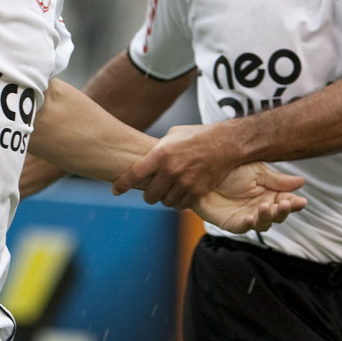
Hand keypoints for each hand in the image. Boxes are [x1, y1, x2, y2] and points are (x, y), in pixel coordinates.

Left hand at [112, 123, 236, 207]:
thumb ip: (158, 149)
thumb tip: (145, 158)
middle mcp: (171, 170)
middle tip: (149, 192)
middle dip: (148, 195)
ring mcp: (185, 182)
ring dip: (163, 199)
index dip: (121, 185)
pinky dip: (178, 203)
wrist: (226, 143)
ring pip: (165, 202)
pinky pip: (181, 205)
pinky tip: (179, 195)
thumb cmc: (197, 136)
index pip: (134, 174)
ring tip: (166, 192)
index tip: (115, 191)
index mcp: (161, 154)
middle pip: (149, 195)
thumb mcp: (172, 135)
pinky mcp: (198, 191)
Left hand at [188, 162, 305, 233]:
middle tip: (284, 204)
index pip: (286, 201)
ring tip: (265, 206)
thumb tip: (302, 182)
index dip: (294, 203)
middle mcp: (260, 206)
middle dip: (283, 211)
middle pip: (277, 215)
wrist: (202, 170)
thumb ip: (277, 180)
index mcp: (268, 192)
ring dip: (267, 217)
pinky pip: (243, 228)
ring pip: (263, 224)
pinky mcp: (231, 222)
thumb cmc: (228, 168)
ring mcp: (246, 215)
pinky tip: (250, 217)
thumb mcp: (256, 171)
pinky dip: (248, 224)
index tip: (301, 202)